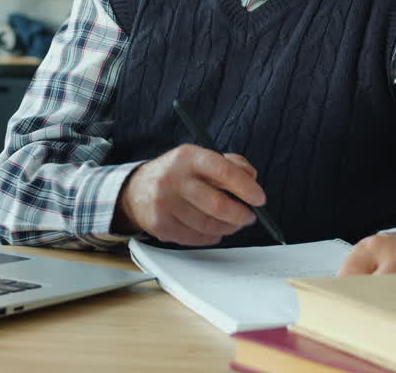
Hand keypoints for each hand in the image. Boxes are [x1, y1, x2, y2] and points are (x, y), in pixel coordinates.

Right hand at [115, 144, 264, 245]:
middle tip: (249, 216)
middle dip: (241, 214)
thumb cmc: (177, 173)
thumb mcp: (200, 158)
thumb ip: (231, 163)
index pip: (222, 170)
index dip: (246, 187)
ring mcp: (165, 204)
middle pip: (217, 204)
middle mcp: (173, 179)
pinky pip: (197, 238)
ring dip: (229, 227)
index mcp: (187, 157)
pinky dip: (212, 236)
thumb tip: (252, 179)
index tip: (259, 198)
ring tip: (233, 222)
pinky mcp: (161, 226)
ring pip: (209, 225)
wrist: (136, 190)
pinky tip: (212, 228)